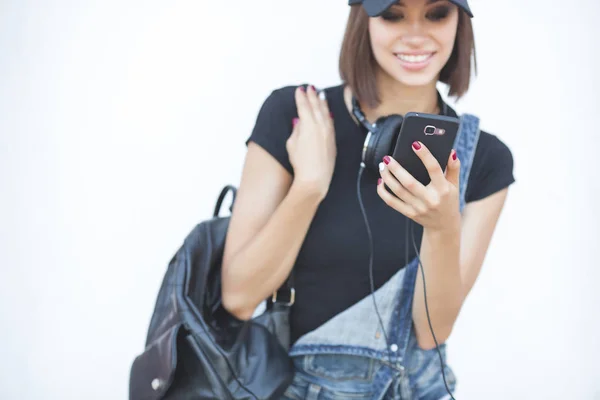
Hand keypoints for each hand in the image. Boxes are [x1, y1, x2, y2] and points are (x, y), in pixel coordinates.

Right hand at [286, 85, 336, 199]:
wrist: (315, 178)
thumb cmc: (301, 163)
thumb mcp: (292, 144)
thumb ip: (296, 130)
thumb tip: (299, 121)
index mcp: (308, 125)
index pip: (304, 106)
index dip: (301, 97)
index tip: (299, 90)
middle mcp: (320, 126)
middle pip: (316, 106)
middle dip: (312, 96)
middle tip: (310, 88)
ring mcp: (328, 132)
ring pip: (326, 113)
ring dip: (322, 103)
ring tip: (320, 95)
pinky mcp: (333, 140)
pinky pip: (331, 122)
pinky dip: (328, 114)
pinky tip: (327, 111)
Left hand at [376, 142, 460, 231]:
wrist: (444, 225)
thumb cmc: (448, 200)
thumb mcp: (455, 185)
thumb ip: (453, 168)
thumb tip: (451, 151)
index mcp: (443, 189)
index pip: (434, 169)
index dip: (425, 155)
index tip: (415, 144)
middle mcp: (430, 199)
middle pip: (409, 182)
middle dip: (396, 168)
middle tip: (387, 157)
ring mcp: (418, 208)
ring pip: (398, 191)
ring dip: (387, 177)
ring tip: (382, 166)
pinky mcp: (409, 214)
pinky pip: (392, 202)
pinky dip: (383, 192)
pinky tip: (380, 181)